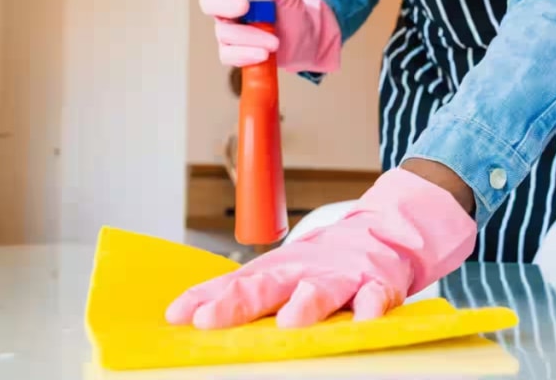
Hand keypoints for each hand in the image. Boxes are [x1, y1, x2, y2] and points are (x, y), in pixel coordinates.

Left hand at [165, 169, 475, 328]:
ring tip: (289, 322)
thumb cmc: (318, 264)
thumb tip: (174, 313)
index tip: (179, 315)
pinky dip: (371, 306)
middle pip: (269, 286)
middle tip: (212, 319)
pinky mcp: (377, 283)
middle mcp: (304, 272)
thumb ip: (230, 293)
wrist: (381, 232)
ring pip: (322, 291)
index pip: (235, 285)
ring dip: (306, 304)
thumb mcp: (275, 273)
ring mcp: (341, 276)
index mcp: (277, 270)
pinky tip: (365, 320)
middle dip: (240, 302)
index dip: (207, 299)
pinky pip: (376, 295)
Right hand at [199, 0, 342, 72]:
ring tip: (275, 42)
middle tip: (245, 6)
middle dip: (225, 4)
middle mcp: (227, 7)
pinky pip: (228, 54)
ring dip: (250, 36)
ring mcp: (227, 30)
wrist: (303, 42)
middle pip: (209, 2)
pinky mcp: (232, 51)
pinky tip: (263, 55)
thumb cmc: (291, 15)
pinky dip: (246, 54)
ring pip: (224, 32)